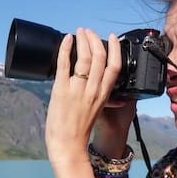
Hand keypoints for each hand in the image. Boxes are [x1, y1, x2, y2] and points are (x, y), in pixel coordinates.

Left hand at [45, 29, 122, 165]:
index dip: (115, 49)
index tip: (112, 38)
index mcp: (103, 95)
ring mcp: (77, 90)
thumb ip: (104, 99)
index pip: (115, 67)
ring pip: (84, 58)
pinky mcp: (60, 90)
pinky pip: (64, 64)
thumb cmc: (80, 130)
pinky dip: (65, 49)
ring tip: (79, 32)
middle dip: (95, 40)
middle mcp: (92, 90)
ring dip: (82, 41)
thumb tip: (116, 97)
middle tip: (89, 32)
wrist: (68, 145)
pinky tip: (67, 39)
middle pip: (99, 57)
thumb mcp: (98, 111)